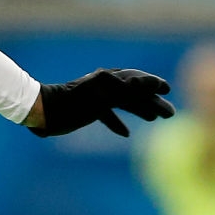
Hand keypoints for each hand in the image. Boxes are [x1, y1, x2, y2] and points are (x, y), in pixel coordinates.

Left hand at [30, 69, 173, 137]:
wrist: (43, 111)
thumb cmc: (70, 105)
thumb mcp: (100, 97)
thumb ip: (125, 90)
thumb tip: (148, 83)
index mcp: (109, 80)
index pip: (137, 81)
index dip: (153, 85)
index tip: (168, 90)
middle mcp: (105, 85)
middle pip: (134, 93)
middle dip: (153, 102)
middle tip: (171, 114)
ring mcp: (97, 96)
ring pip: (124, 103)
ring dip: (140, 110)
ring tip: (155, 119)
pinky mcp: (87, 108)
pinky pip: (108, 114)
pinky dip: (117, 122)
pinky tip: (126, 134)